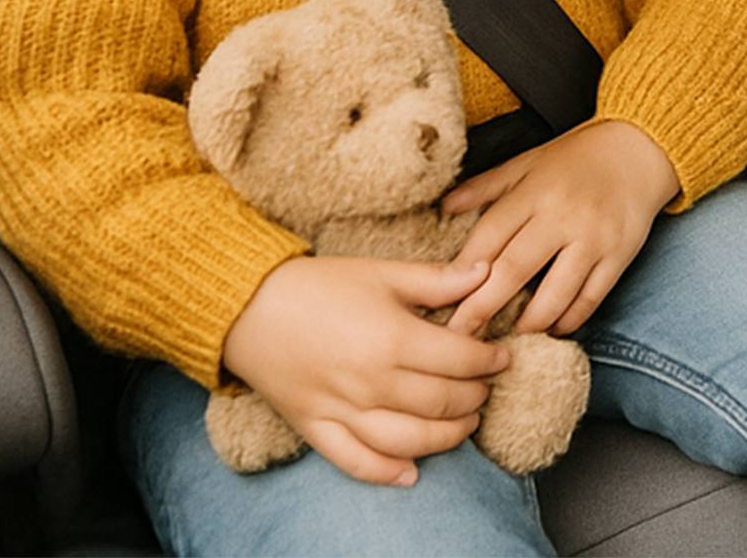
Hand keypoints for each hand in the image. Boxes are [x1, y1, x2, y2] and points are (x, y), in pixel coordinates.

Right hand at [221, 256, 509, 486]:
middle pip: (442, 402)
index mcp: (392, 338)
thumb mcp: (380, 273)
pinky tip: (411, 473)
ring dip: (447, 438)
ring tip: (464, 425)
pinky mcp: (316, 428)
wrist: (246, 306)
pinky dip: (387, 472)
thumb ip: (436, 280)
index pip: (460, 360)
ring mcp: (343, 409)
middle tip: (484, 389)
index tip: (500, 357)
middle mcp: (372, 380)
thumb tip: (485, 272)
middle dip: (473, 398)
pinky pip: (356, 461)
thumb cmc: (317, 285)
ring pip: (410, 440)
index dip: (488, 361)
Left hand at [442, 120, 678, 337]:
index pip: (490, 236)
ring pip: (555, 294)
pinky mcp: (619, 256)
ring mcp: (593, 238)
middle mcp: (562, 216)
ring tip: (508, 336)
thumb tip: (444, 207)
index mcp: (534, 191)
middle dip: (482, 307)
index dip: (462, 272)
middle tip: (460, 336)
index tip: (441, 299)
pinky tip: (553, 328)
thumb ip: (486, 186)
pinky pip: (590, 299)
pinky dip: (569, 320)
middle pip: (514, 270)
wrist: (639, 151)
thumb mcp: (527, 162)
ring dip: (528, 322)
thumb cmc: (576, 159)